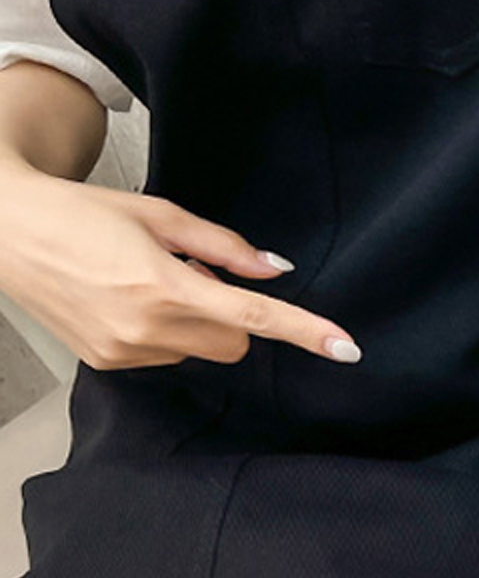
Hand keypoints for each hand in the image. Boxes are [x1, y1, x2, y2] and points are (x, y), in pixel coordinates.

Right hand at [0, 163, 359, 371]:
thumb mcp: (162, 215)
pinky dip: (167, 331)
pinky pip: (166, 355)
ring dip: (198, 321)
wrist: (8, 233)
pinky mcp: (106, 362)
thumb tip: (275, 267)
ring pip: (201, 350)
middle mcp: (145, 328)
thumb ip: (224, 246)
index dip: (305, 331)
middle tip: (197, 272)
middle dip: (235, 315)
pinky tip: (133, 297)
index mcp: (165, 287)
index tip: (345, 346)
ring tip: (154, 280)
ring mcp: (124, 351)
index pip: (254, 316)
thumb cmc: (84, 215)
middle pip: (236, 342)